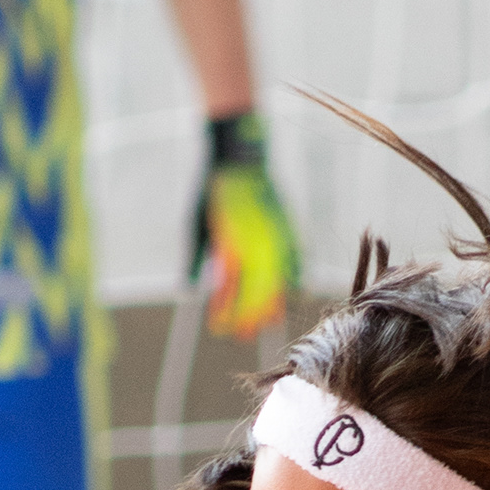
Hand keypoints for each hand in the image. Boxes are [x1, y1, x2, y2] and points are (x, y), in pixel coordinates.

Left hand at [189, 113, 298, 338]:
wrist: (241, 155)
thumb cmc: (213, 188)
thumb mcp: (198, 224)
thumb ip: (198, 259)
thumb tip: (194, 292)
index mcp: (234, 244)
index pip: (234, 290)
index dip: (228, 312)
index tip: (220, 328)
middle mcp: (259, 244)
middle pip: (258, 293)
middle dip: (250, 316)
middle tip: (242, 335)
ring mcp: (276, 237)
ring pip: (278, 281)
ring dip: (272, 303)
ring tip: (267, 321)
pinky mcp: (287, 229)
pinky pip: (295, 261)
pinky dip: (292, 279)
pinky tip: (291, 292)